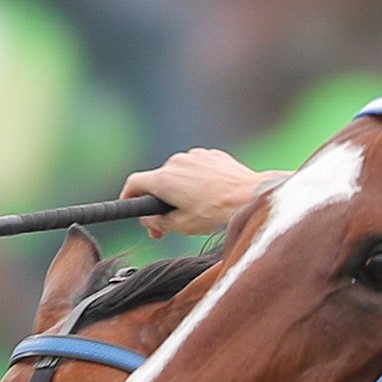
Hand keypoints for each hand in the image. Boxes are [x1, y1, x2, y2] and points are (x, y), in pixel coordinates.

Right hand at [124, 148, 268, 236]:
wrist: (252, 197)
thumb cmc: (218, 213)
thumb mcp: (182, 226)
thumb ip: (157, 223)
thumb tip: (147, 220)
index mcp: (164, 179)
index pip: (134, 184)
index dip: (129, 197)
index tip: (132, 207)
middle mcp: (176, 162)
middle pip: (158, 181)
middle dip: (161, 201)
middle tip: (168, 224)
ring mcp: (195, 156)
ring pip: (179, 175)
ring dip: (181, 191)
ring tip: (197, 210)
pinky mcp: (212, 155)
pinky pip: (197, 169)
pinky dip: (198, 182)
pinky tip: (212, 197)